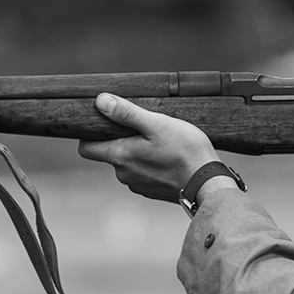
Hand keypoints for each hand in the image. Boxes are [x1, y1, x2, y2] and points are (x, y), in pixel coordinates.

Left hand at [80, 93, 220, 201]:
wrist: (207, 183)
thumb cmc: (185, 152)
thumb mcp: (157, 124)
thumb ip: (127, 113)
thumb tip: (101, 102)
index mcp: (120, 157)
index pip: (86, 149)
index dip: (89, 134)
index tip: (103, 123)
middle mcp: (123, 174)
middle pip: (110, 153)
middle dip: (120, 139)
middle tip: (143, 127)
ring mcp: (137, 185)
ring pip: (127, 163)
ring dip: (137, 151)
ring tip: (160, 141)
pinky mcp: (151, 191)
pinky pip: (142, 173)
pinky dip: (149, 164)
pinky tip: (167, 156)